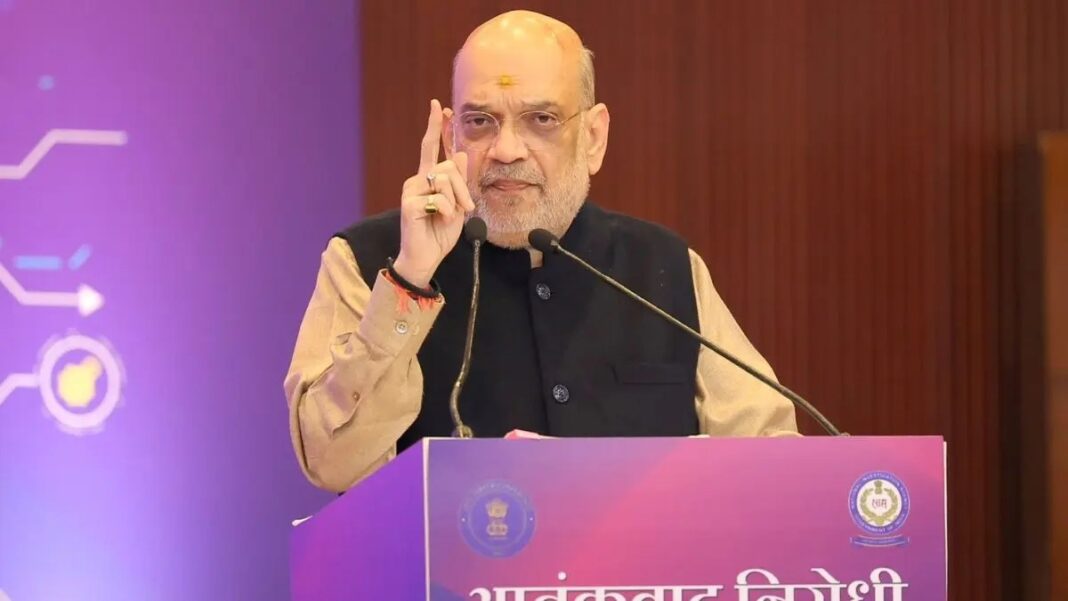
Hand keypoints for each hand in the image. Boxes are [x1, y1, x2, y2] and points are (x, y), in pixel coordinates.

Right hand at [392, 99, 475, 287]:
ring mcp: (411, 191)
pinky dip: (446, 213)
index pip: (432, 148)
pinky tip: (437, 222)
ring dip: (455, 201)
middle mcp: (417, 180)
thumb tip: (459, 153)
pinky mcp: (409, 204)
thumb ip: (457, 181)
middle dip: (463, 188)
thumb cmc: (440, 232)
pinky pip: (439, 199)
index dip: (436, 126)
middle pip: (448, 167)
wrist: (426, 257)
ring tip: (448, 217)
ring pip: (445, 180)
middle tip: (465, 209)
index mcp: (428, 178)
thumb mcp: (457, 205)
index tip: (438, 106)